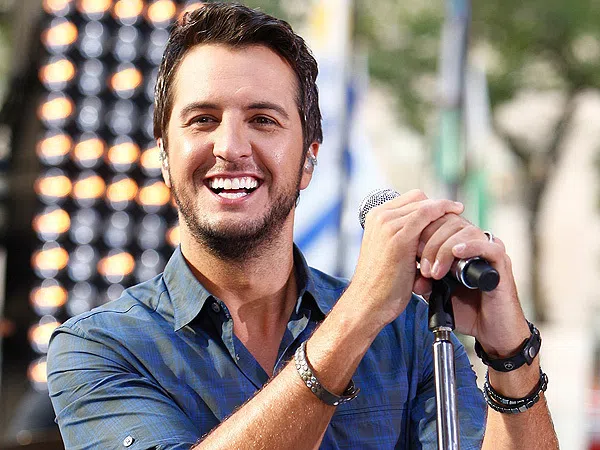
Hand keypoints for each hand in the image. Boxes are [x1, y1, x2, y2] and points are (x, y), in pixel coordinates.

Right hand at [350, 190, 463, 329]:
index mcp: (375, 218)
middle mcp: (379, 217)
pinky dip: (444, 214)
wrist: (369, 303)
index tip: (447, 215)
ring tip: (458, 226)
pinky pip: (428, 214)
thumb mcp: (391, 252)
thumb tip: (432, 234)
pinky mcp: (400, 237)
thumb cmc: (381, 284)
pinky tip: (456, 219)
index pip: (411, 199)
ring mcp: (388, 224)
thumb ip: (406, 238)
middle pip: (419, 199)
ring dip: (444, 214)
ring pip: (426, 205)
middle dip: (440, 208)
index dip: (431, 206)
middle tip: (457, 219)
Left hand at [413, 212, 529, 356]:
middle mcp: (475, 243)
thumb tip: (414, 279)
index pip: (439, 221)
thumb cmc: (467, 311)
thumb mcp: (438, 294)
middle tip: (423, 268)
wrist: (492, 332)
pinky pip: (489, 246)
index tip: (410, 252)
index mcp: (459, 245)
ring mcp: (489, 251)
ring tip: (435, 272)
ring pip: (466, 231)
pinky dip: (470, 246)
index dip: (423, 232)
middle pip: (450, 222)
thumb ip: (426, 283)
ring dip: (445, 248)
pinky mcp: (502, 263)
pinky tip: (456, 253)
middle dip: (430, 243)